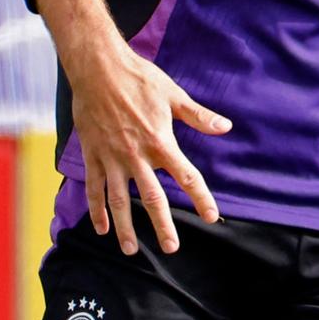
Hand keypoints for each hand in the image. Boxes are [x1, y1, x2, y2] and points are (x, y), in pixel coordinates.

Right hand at [68, 36, 231, 256]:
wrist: (99, 69)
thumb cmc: (140, 79)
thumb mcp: (174, 95)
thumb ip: (198, 116)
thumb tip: (225, 127)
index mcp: (161, 142)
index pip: (186, 176)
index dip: (201, 198)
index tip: (211, 216)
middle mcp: (137, 156)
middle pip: (153, 198)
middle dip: (162, 226)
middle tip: (171, 248)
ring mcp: (112, 158)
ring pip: (119, 201)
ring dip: (126, 227)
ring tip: (131, 250)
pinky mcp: (93, 156)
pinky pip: (94, 189)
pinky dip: (97, 210)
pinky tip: (101, 228)